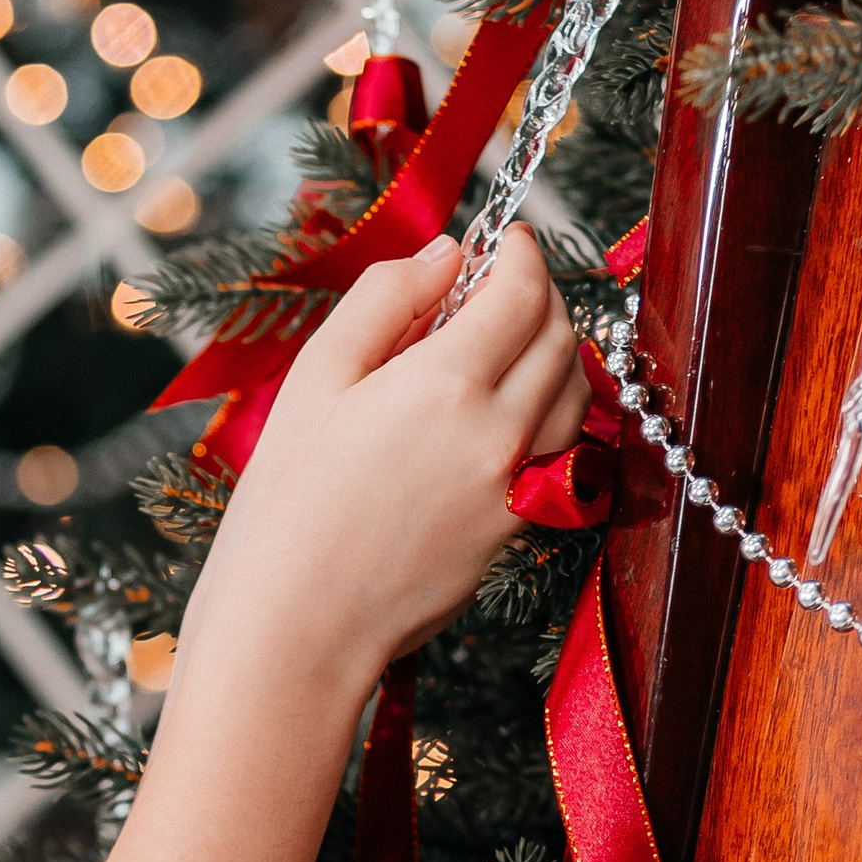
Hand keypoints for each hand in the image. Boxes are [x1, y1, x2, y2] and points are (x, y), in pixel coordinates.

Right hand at [185, 226, 587, 693]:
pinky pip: (558, 451)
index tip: (504, 237)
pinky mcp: (516, 529)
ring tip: (511, 340)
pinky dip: (548, 411)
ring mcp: (517, 486)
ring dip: (558, 352)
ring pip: (576, 396)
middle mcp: (498, 432)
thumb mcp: (315, 379)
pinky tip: (503, 409)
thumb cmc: (285, 503)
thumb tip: (445, 255)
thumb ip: (385, 300)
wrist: (296, 625)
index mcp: (445, 383)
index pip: (521, 292)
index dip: (519, 252)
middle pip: (561, 338)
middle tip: (504, 280)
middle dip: (542, 293)